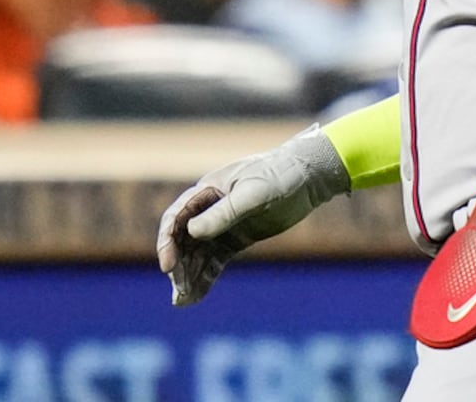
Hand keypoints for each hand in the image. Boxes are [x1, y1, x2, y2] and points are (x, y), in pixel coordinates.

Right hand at [157, 125, 349, 304]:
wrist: (308, 177)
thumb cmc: (279, 175)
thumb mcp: (253, 193)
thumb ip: (224, 212)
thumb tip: (192, 232)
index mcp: (208, 190)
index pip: (177, 217)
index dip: (168, 241)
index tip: (168, 266)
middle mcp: (210, 208)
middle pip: (183, 239)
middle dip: (178, 265)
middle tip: (179, 291)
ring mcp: (223, 224)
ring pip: (198, 253)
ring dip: (189, 275)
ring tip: (184, 300)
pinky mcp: (237, 238)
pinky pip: (215, 260)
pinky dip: (205, 276)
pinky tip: (197, 295)